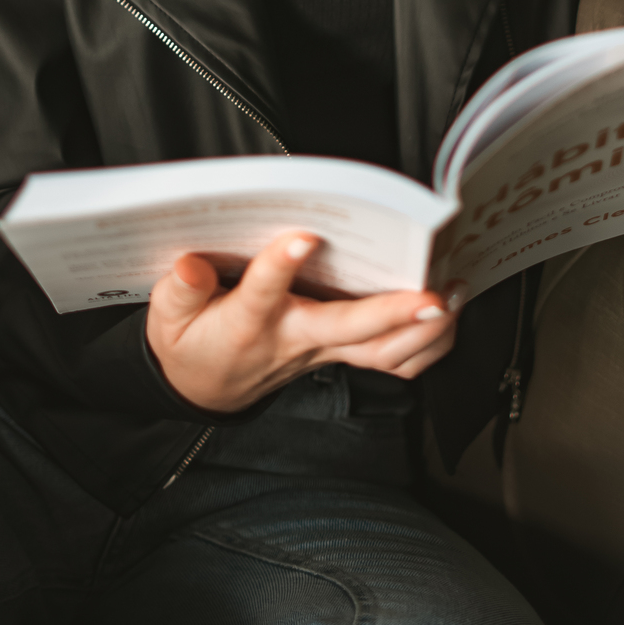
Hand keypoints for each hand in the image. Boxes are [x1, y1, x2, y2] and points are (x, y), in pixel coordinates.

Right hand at [145, 230, 461, 412]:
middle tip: (430, 295)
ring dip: (422, 331)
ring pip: (380, 352)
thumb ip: (179, 289)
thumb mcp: (168, 317)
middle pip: (345, 329)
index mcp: (247, 323)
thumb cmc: (191, 342)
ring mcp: (322, 352)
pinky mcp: (339, 355)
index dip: (281, 265)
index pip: (263, 293)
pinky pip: (391, 362)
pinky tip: (450, 319)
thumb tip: (190, 264)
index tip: (302, 236)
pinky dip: (427, 346)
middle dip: (390, 312)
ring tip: (454, 296)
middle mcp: (293, 340)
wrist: (204, 388)